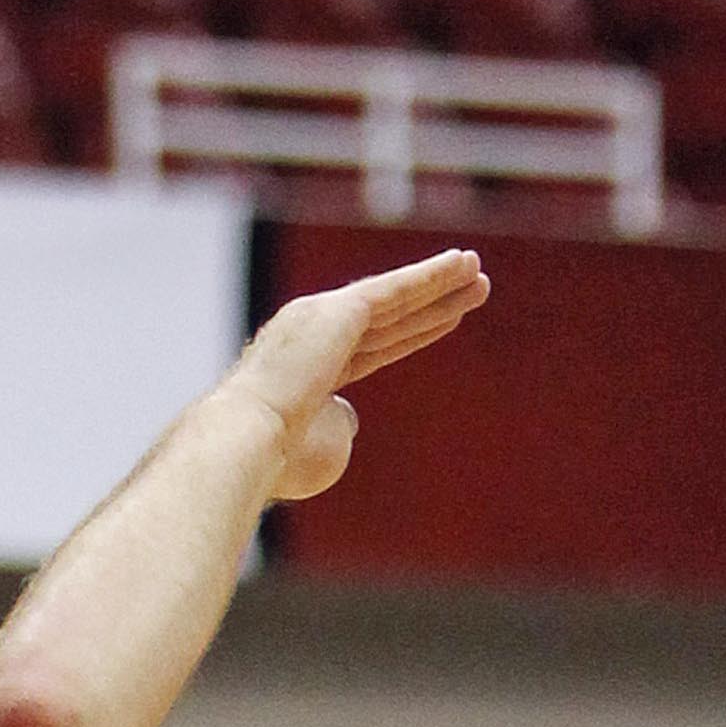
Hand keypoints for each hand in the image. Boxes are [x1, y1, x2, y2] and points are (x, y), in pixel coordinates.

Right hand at [241, 249, 488, 506]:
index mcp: (308, 371)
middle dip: (431, 302)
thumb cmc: (285, 461)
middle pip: (389, 318)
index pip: (372, 347)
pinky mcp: (336, 310)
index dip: (411, 332)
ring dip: (439, 283)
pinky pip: (393, 291)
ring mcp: (321, 318)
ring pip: (394, 299)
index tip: (444, 319)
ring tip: (476, 269)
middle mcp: (313, 336)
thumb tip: (349, 414)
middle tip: (473, 283)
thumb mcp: (323, 448)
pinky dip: (427, 277)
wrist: (249, 443)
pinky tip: (459, 266)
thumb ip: (339, 426)